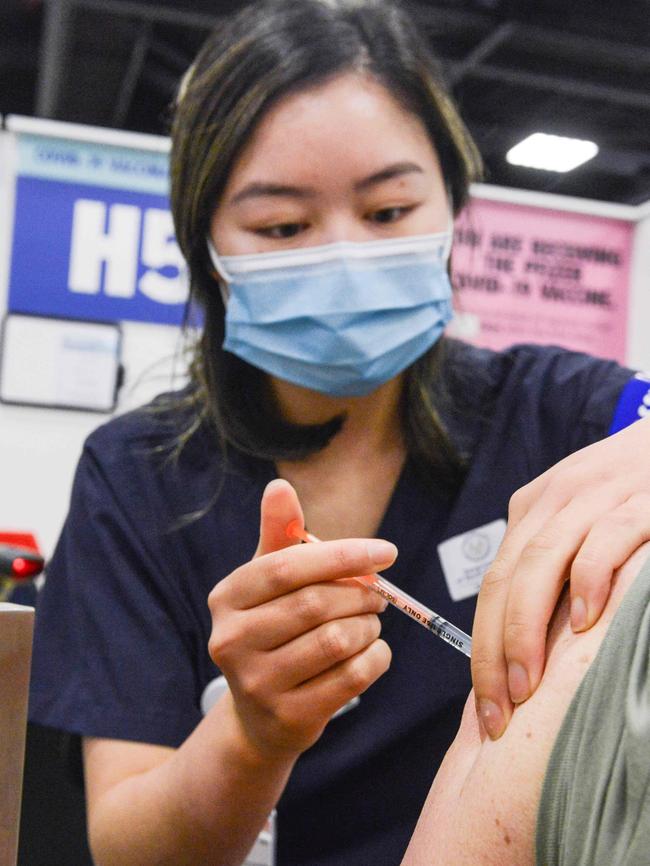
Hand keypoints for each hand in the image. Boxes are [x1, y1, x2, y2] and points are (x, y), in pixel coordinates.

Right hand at [207, 479, 395, 759]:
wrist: (261, 716)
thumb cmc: (273, 629)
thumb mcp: (270, 582)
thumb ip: (280, 534)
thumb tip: (279, 486)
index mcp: (227, 597)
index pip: (287, 566)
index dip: (342, 555)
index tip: (386, 552)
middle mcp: (231, 641)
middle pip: (315, 603)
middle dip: (360, 595)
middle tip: (379, 594)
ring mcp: (256, 684)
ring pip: (336, 641)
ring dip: (368, 627)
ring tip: (369, 623)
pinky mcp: (287, 718)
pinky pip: (351, 678)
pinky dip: (375, 659)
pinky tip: (372, 651)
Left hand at [471, 415, 649, 739]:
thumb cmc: (632, 491)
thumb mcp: (580, 516)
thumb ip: (552, 562)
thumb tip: (527, 641)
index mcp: (532, 508)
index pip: (493, 582)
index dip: (482, 644)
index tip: (485, 700)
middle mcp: (553, 501)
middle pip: (506, 579)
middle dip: (494, 649)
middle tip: (497, 709)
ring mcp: (594, 497)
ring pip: (542, 563)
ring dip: (527, 627)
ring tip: (526, 685)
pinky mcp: (638, 504)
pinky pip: (603, 541)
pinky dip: (589, 580)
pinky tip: (585, 621)